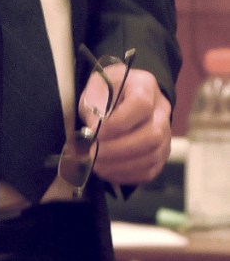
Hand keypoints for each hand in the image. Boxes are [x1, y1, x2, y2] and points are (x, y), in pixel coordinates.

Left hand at [80, 65, 171, 186]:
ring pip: (153, 156)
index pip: (140, 105)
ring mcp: (166, 134)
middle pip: (152, 135)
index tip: (95, 132)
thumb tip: (93, 130)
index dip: (118, 122)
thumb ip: (95, 104)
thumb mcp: (97, 86)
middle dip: (119, 149)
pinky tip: (108, 172)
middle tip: (94, 153)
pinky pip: (151, 170)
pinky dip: (128, 175)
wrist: (126, 92)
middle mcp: (162, 111)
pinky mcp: (162, 154)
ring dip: (122, 165)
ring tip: (97, 165)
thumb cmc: (109, 88)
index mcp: (145, 86)